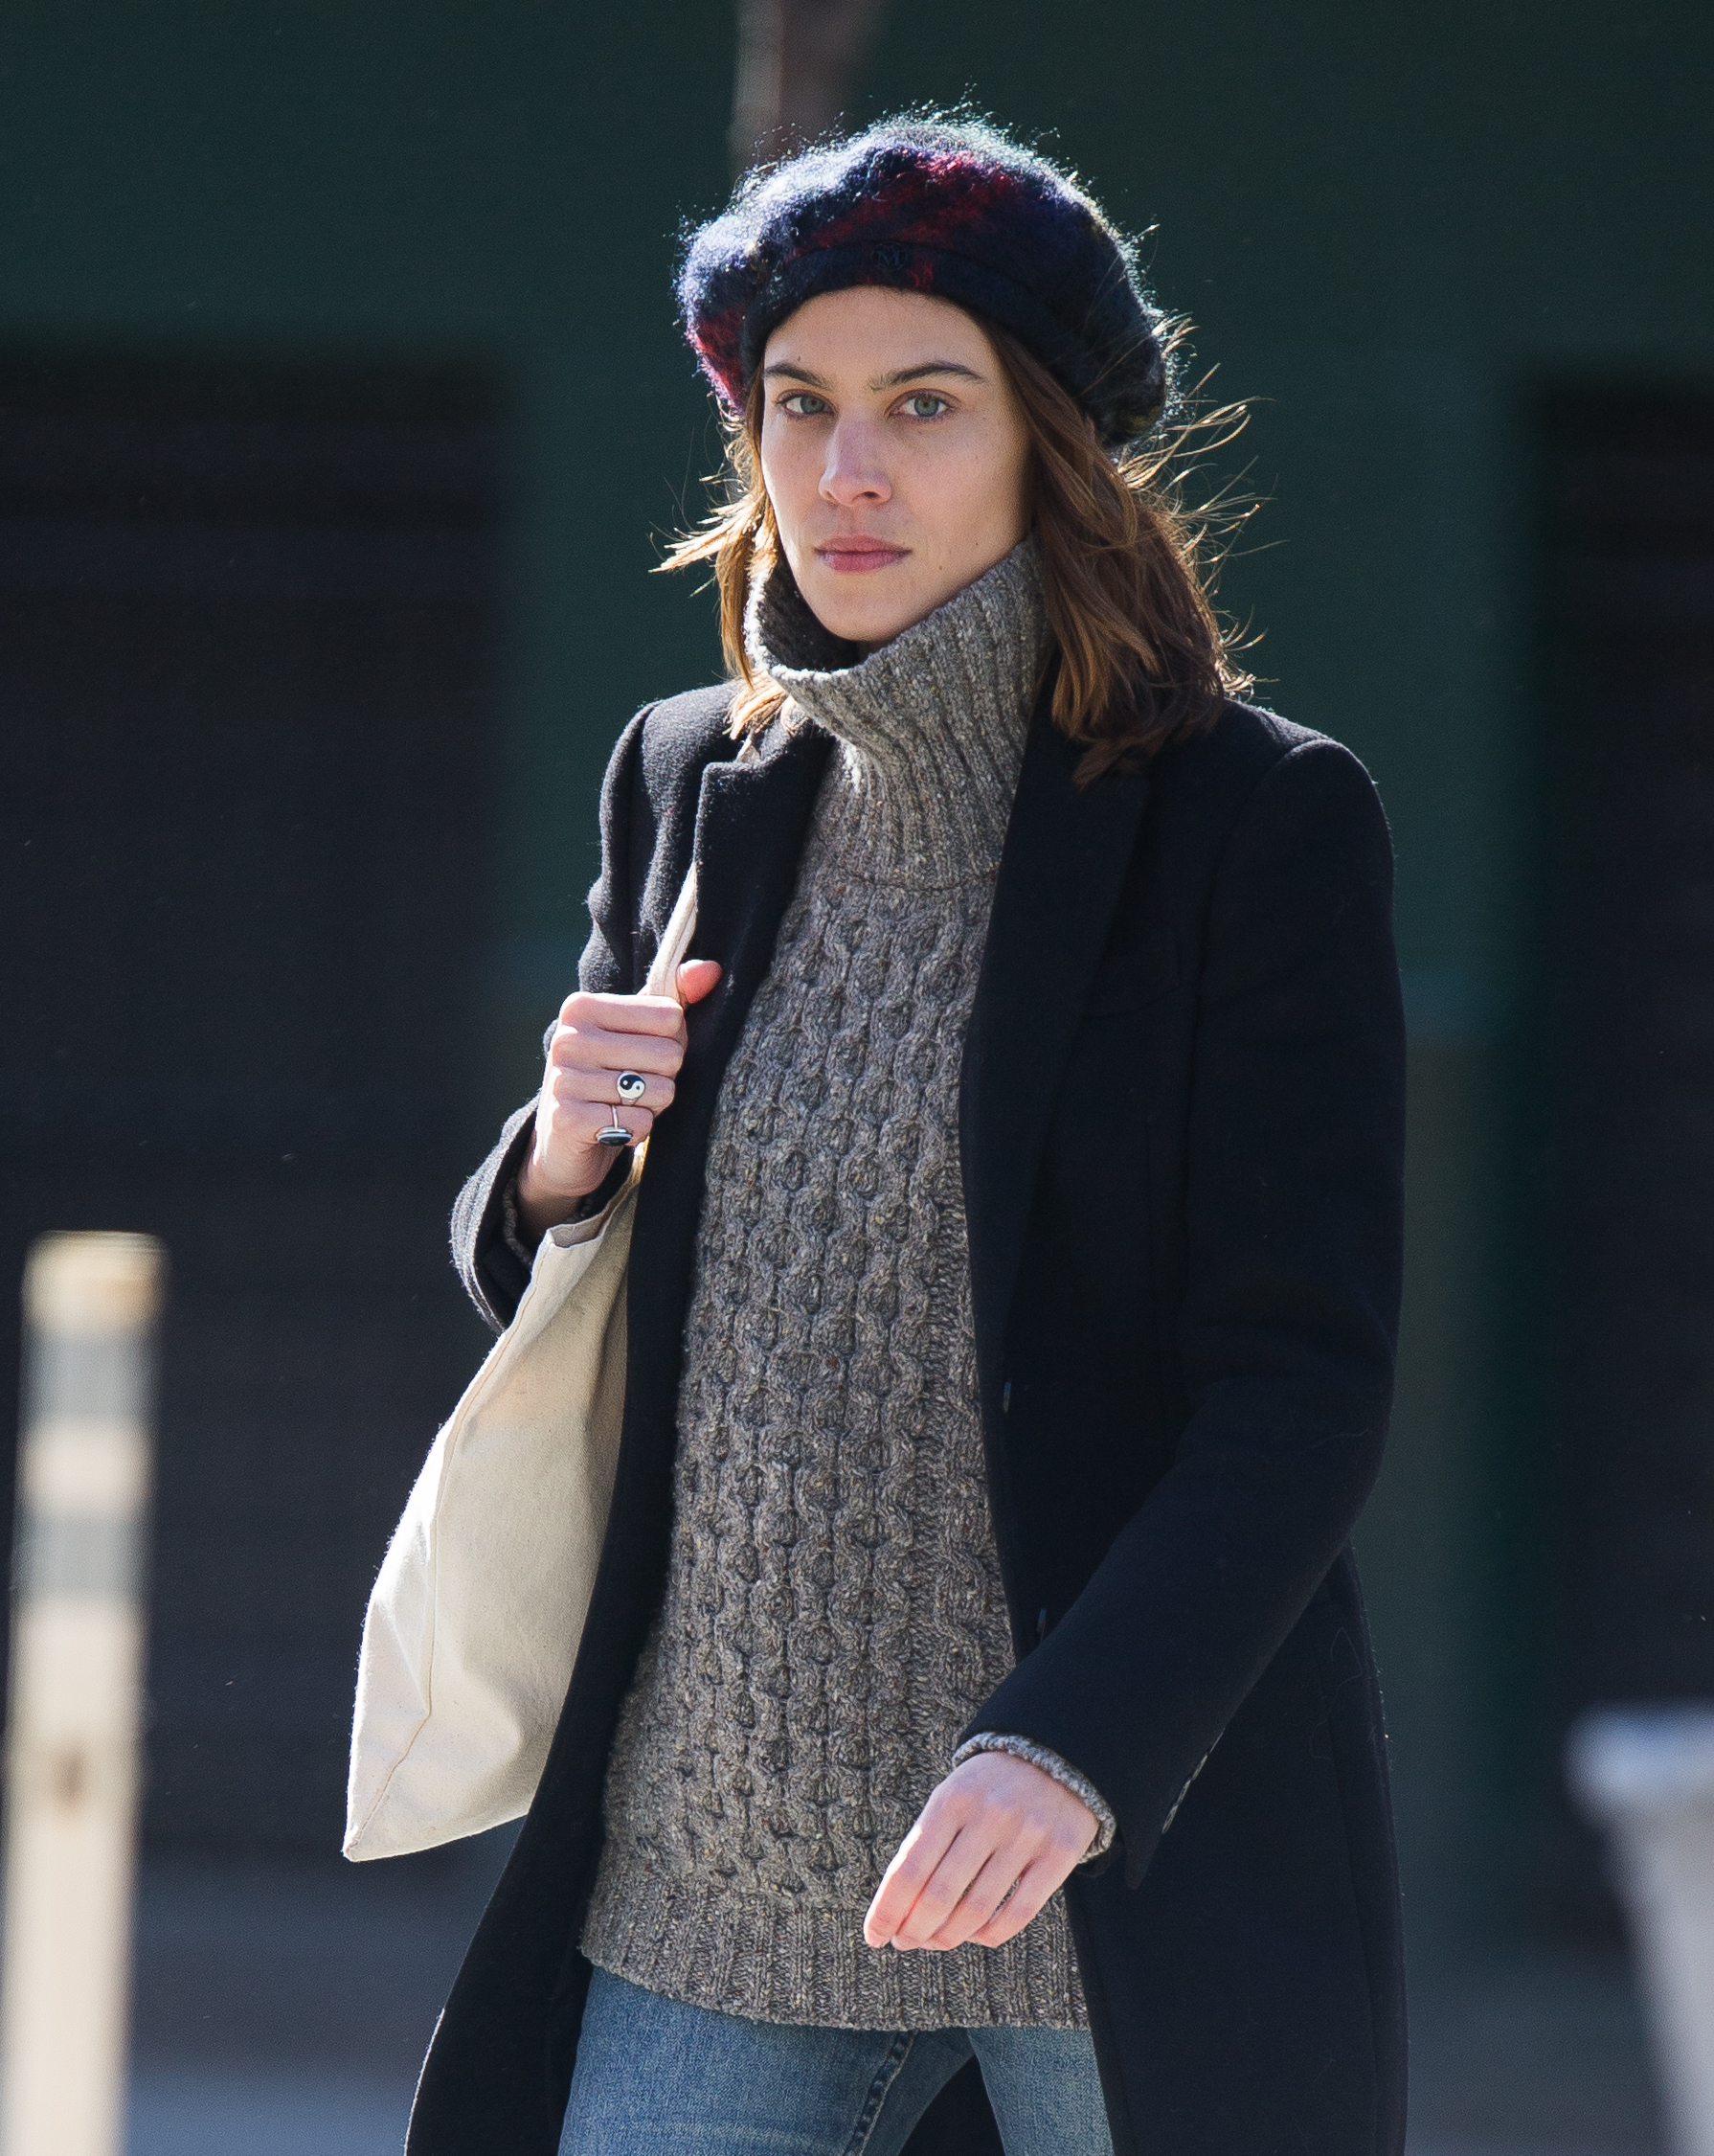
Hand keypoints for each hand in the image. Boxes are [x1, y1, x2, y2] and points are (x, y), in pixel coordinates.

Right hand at [516, 959, 721, 1236]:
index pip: (671, 1017)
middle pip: (669, 1054)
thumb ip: (675, 997)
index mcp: (582, 1006)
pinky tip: (613, 1129)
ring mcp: (564, 1079)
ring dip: (650, 1106)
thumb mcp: (638, 1033)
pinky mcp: (567, 1119)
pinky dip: (637, 1131)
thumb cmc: (610, 1076)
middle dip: (662, 1079)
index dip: (670, 1044)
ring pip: (658, 1091)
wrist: (563, 1140)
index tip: (639, 1055)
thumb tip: (712, 969)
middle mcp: (567, 1037)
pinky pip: (640, 1123)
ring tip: (621, 1106)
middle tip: (632, 1088)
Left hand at [863, 1752, 1097, 1954]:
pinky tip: (975, 1935)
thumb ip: (925, 1847)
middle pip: (938, 1896)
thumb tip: (897, 1912)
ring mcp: (1027, 1835)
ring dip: (947, 1938)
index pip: (908, 1870)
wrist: (1055, 1753)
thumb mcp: (951, 1798)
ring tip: (934, 1941)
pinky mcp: (1060, 1854)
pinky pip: (1018, 1914)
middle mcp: (989, 1815)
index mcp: (952, 1798)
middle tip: (902, 1942)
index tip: (873, 1936)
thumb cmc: (987, 1788)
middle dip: (913, 1931)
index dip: (886, 1912)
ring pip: (976, 1911)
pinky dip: (989, 1935)